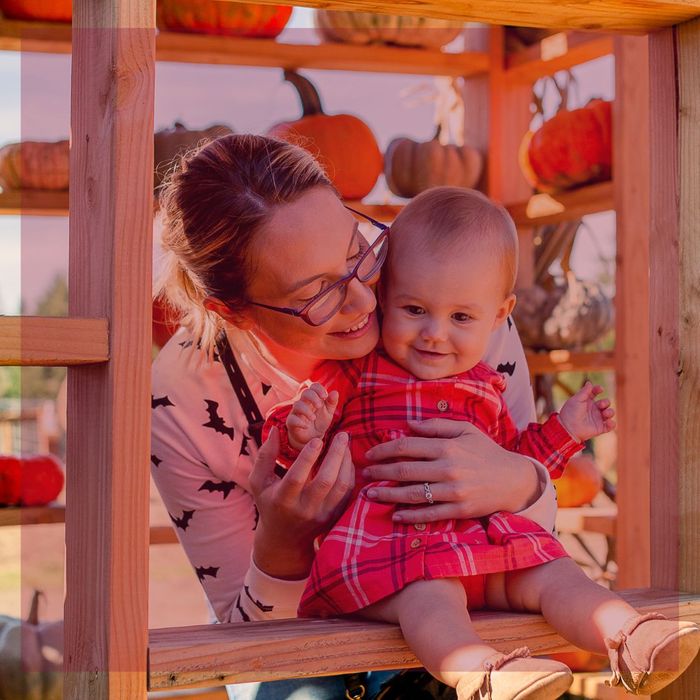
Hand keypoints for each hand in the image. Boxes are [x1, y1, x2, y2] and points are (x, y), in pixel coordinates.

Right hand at [249, 426, 353, 579]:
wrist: (285, 539)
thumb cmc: (270, 503)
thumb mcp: (259, 482)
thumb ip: (265, 456)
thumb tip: (275, 429)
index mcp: (283, 500)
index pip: (296, 478)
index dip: (307, 458)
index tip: (317, 439)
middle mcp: (304, 509)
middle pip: (325, 481)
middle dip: (336, 455)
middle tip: (342, 434)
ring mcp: (322, 514)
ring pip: (341, 487)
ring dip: (346, 462)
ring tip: (345, 443)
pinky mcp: (335, 516)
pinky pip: (348, 492)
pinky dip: (350, 473)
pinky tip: (347, 458)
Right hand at [286, 383, 338, 449]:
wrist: (312, 437)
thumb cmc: (320, 422)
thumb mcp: (328, 412)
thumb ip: (332, 403)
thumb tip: (335, 392)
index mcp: (313, 398)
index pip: (314, 386)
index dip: (319, 389)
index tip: (325, 396)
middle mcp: (304, 402)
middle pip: (305, 392)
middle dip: (313, 397)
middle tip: (319, 406)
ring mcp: (296, 412)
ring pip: (297, 405)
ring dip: (306, 410)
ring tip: (314, 418)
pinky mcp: (291, 422)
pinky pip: (292, 419)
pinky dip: (299, 422)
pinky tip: (306, 426)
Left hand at [361, 418, 541, 522]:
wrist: (514, 480)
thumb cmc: (486, 451)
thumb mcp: (465, 430)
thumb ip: (436, 426)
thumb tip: (408, 424)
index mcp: (447, 446)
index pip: (406, 446)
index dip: (384, 450)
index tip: (370, 454)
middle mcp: (448, 469)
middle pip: (404, 470)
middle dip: (380, 472)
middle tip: (364, 474)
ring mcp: (453, 492)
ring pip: (413, 494)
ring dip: (388, 494)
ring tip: (370, 494)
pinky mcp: (459, 510)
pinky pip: (429, 515)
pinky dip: (410, 516)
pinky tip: (395, 515)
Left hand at [559, 381, 615, 441]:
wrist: (568, 428)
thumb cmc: (571, 412)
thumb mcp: (577, 399)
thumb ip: (585, 391)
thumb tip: (589, 382)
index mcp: (586, 402)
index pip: (594, 393)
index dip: (598, 389)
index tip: (600, 389)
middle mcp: (593, 409)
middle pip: (605, 402)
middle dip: (605, 402)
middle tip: (600, 405)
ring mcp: (597, 418)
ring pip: (609, 413)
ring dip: (610, 412)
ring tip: (605, 413)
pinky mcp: (600, 428)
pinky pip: (610, 426)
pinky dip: (612, 424)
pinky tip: (609, 422)